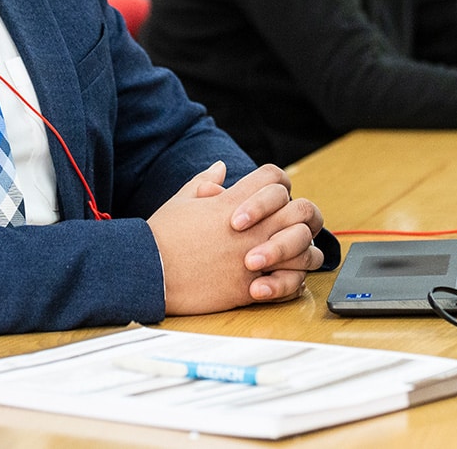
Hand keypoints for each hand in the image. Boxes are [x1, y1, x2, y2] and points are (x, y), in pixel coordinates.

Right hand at [147, 163, 324, 314]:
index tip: (266, 194)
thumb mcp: (182, 200)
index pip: (274, 177)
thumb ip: (205, 181)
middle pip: (302, 209)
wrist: (151, 272)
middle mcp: (251, 229)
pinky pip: (292, 283)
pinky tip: (277, 277)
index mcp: (233, 202)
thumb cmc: (162, 235)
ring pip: (306, 248)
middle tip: (285, 222)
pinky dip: (292, 280)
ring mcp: (255, 258)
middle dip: (298, 213)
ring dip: (301, 249)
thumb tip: (221, 167)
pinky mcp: (252, 288)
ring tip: (287, 253)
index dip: (275, 182)